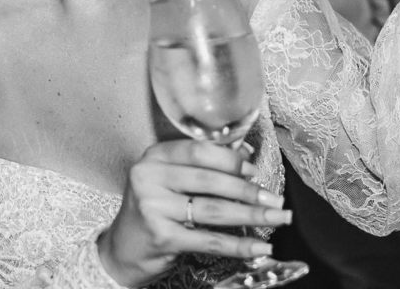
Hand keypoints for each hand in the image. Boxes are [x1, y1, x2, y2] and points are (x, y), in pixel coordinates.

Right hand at [95, 140, 287, 286]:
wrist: (123, 249)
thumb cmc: (152, 210)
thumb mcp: (169, 180)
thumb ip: (202, 165)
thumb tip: (245, 153)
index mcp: (154, 157)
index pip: (198, 151)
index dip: (230, 160)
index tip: (254, 170)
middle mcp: (149, 177)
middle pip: (209, 180)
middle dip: (248, 191)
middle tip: (275, 199)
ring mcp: (153, 207)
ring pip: (213, 209)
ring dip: (251, 215)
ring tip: (277, 219)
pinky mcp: (162, 236)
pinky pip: (209, 240)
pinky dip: (238, 245)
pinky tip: (259, 247)